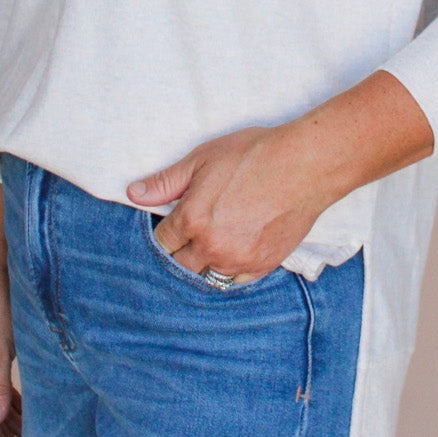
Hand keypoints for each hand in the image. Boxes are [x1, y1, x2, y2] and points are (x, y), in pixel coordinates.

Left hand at [126, 73, 434, 282]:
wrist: (304, 165)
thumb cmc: (254, 155)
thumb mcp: (203, 159)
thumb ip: (166, 182)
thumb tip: (134, 194)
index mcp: (191, 219)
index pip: (161, 242)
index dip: (162, 234)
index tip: (169, 228)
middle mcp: (211, 246)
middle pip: (180, 265)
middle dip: (179, 253)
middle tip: (190, 238)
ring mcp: (237, 260)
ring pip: (206, 277)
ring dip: (203, 266)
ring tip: (209, 248)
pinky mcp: (261, 266)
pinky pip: (234, 281)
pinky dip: (229, 271)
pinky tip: (232, 255)